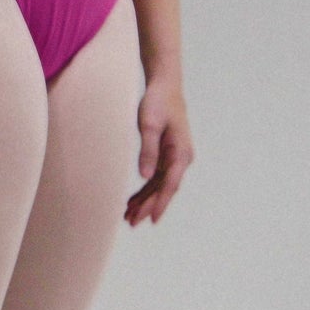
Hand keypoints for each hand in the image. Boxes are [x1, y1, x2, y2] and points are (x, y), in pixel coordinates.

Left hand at [126, 75, 191, 224]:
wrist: (164, 87)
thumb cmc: (157, 103)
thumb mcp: (149, 126)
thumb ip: (148, 151)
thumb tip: (146, 177)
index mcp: (181, 153)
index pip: (170, 184)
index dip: (160, 203)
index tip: (152, 220)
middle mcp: (181, 158)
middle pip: (164, 189)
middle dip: (149, 206)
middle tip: (131, 222)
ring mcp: (174, 158)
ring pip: (159, 186)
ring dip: (145, 201)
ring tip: (128, 217)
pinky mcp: (166, 155)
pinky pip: (156, 178)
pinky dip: (145, 190)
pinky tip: (132, 201)